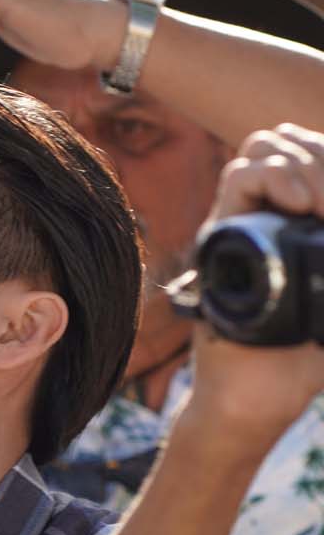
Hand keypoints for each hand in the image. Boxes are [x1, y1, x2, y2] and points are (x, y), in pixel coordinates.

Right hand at [179, 124, 323, 457]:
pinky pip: (239, 177)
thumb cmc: (305, 356)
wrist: (260, 395)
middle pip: (296, 139)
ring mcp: (243, 218)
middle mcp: (270, 209)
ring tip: (320, 205)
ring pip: (269, 146)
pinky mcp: (221, 236)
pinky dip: (273, 177)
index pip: (317, 151)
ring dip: (307, 163)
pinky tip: (301, 204)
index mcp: (302, 217)